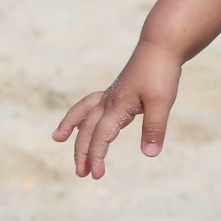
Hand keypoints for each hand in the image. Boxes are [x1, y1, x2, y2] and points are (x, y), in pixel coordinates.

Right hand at [51, 40, 182, 178]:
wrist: (161, 46)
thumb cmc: (161, 73)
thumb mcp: (162, 102)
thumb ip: (154, 128)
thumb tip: (150, 154)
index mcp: (117, 106)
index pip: (101, 136)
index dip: (97, 155)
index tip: (97, 174)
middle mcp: (109, 101)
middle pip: (88, 129)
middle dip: (83, 152)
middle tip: (82, 173)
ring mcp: (110, 94)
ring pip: (84, 113)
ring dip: (71, 127)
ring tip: (58, 138)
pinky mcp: (116, 90)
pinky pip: (91, 104)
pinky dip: (82, 114)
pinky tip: (83, 122)